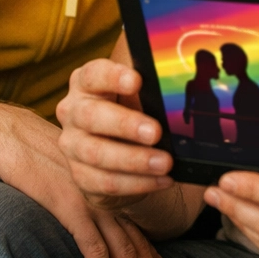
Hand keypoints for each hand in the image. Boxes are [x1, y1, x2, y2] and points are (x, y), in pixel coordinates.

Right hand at [1, 105, 171, 257]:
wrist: (22, 144)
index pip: (139, 232)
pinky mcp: (73, 210)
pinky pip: (93, 247)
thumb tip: (101, 228)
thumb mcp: (76, 182)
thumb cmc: (47, 163)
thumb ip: (92, 202)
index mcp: (112, 196)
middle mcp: (109, 201)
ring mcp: (93, 205)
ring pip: (121, 250)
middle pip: (136, 244)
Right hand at [57, 58, 173, 205]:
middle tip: (156, 132)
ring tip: (165, 162)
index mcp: (87, 83)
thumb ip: (154, 85)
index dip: (113, 77)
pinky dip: (137, 183)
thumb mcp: (141, 93)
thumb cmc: (132, 110)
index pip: (94, 74)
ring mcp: (72, 145)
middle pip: (91, 116)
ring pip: (97, 153)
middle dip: (126, 125)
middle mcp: (74, 111)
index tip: (137, 81)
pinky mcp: (80, 175)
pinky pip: (105, 182)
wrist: (114, 152)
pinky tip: (162, 180)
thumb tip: (186, 80)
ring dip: (134, 160)